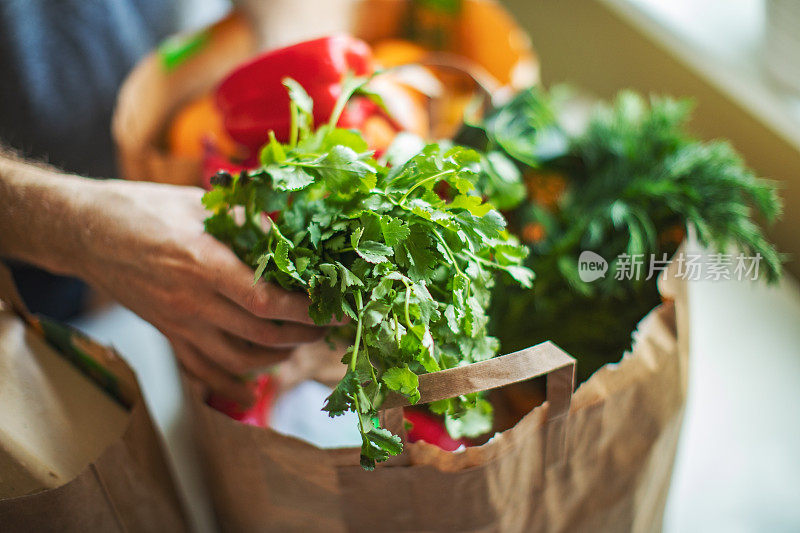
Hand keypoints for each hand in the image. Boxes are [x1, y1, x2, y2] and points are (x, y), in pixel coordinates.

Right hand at [71, 179, 328, 404]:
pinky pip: (202, 371)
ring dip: (276, 358)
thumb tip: (292, 235)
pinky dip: (232, 383)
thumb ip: (247, 221)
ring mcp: (177, 324)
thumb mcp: (199, 203)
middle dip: (303, 335)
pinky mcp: (166, 334)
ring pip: (237, 360)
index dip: (307, 311)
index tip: (336, 309)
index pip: (267, 302)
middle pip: (261, 336)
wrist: (84, 231)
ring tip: (298, 344)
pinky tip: (253, 387)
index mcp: (203, 264)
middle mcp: (192, 302)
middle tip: (327, 325)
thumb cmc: (142, 209)